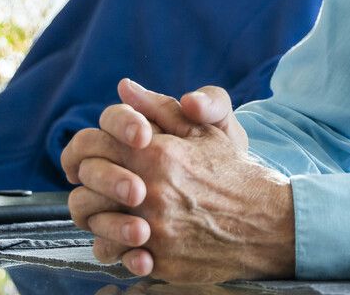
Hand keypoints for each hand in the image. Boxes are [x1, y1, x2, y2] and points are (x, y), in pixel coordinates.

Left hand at [61, 80, 293, 281]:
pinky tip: (132, 238)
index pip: (90, 145)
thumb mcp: (205, 132)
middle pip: (83, 191)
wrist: (267, 222)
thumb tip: (125, 88)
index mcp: (156, 155)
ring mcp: (152, 231)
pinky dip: (117, 248)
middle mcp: (149, 193)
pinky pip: (115, 256)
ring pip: (93, 228)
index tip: (97, 154)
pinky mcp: (158, 262)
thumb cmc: (234, 173)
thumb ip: (160, 108)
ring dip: (97, 219)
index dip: (85, 149)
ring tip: (115, 212)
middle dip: (88, 187)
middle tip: (101, 186)